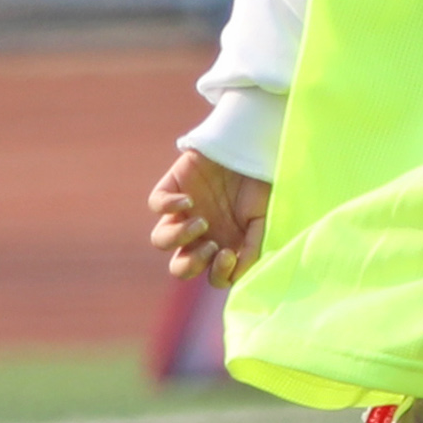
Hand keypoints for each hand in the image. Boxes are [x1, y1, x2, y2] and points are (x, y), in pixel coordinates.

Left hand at [148, 147, 269, 285]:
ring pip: (161, 239)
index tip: (230, 254)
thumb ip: (253, 249)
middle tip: (210, 246)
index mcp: (223, 246)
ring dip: (179, 237)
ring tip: (201, 223)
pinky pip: (157, 204)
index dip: (218, 273)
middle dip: (192, 263)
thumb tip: (235, 275)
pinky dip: (169, 206)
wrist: (254, 147)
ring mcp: (183, 213)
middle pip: (180, 266)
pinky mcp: (171, 188)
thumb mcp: (265, 219)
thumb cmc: (263, 185)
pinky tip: (188, 201)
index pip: (213, 276)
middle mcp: (200, 235)